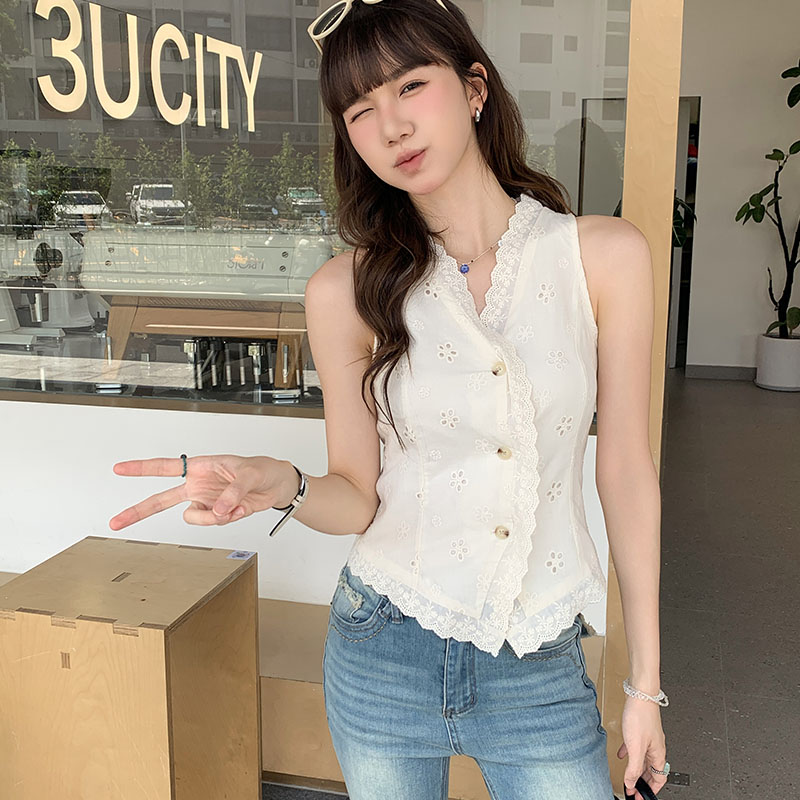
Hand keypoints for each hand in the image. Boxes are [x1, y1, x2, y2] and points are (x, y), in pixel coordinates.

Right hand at [108, 455, 294, 529]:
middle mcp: (198, 485)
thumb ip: (233, 491)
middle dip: (138, 511)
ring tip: (236, 506)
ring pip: (193, 518)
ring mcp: (206, 501)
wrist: (277, 486)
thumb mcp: (250, 474)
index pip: (166, 467)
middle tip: (116, 522)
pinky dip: (228, 519)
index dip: (142, 468)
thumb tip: (220, 509)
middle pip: (161, 499)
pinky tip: (241, 509)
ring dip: (213, 517)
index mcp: (201, 467)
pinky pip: (213, 523)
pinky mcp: (218, 514)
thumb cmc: (262, 469)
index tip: (119, 468)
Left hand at [617, 695, 667, 798]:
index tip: (640, 796)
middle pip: (652, 771)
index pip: (659, 779)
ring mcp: (648, 738)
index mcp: (659, 755)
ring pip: (644, 759)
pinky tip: (622, 754)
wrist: (640, 694)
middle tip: (634, 789)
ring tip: (629, 777)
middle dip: (643, 782)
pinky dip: (629, 754)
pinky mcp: (640, 730)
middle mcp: (656, 748)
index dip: (650, 790)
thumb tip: (631, 782)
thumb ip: (634, 767)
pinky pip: (636, 747)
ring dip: (636, 769)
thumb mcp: (636, 747)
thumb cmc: (641, 716)